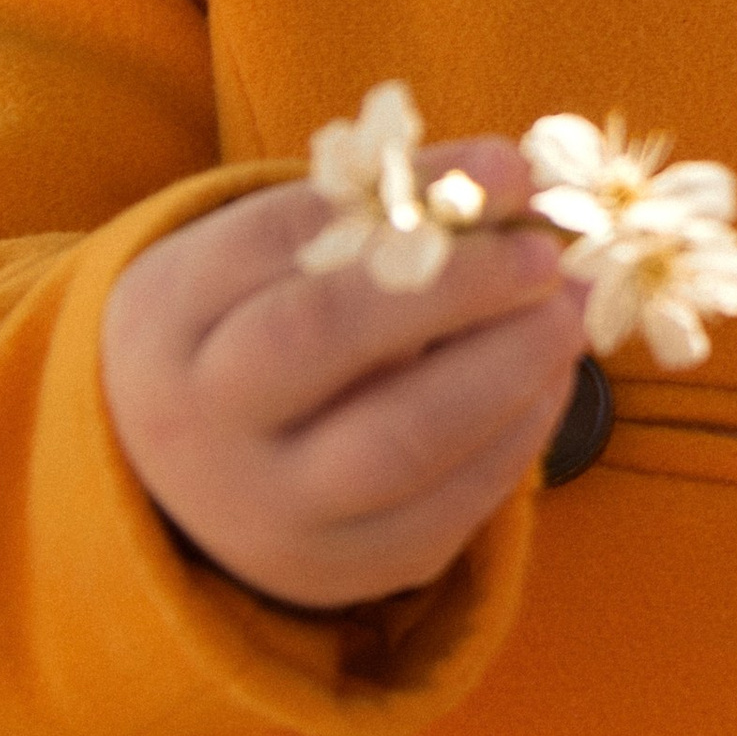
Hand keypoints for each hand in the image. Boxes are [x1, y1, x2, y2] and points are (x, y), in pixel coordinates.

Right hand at [102, 136, 587, 610]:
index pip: (278, 236)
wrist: (188, 480)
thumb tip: (516, 180)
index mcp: (168, 313)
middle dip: (450, 287)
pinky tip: (549, 380)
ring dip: (505, 369)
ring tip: (568, 315)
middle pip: (318, 338)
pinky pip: (445, 508)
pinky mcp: (341, 567)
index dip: (406, 193)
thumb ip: (382, 213)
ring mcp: (265, 508)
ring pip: (394, 442)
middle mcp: (198, 418)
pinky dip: (516, 437)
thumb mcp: (275, 261)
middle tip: (543, 258)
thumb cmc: (255, 328)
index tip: (508, 168)